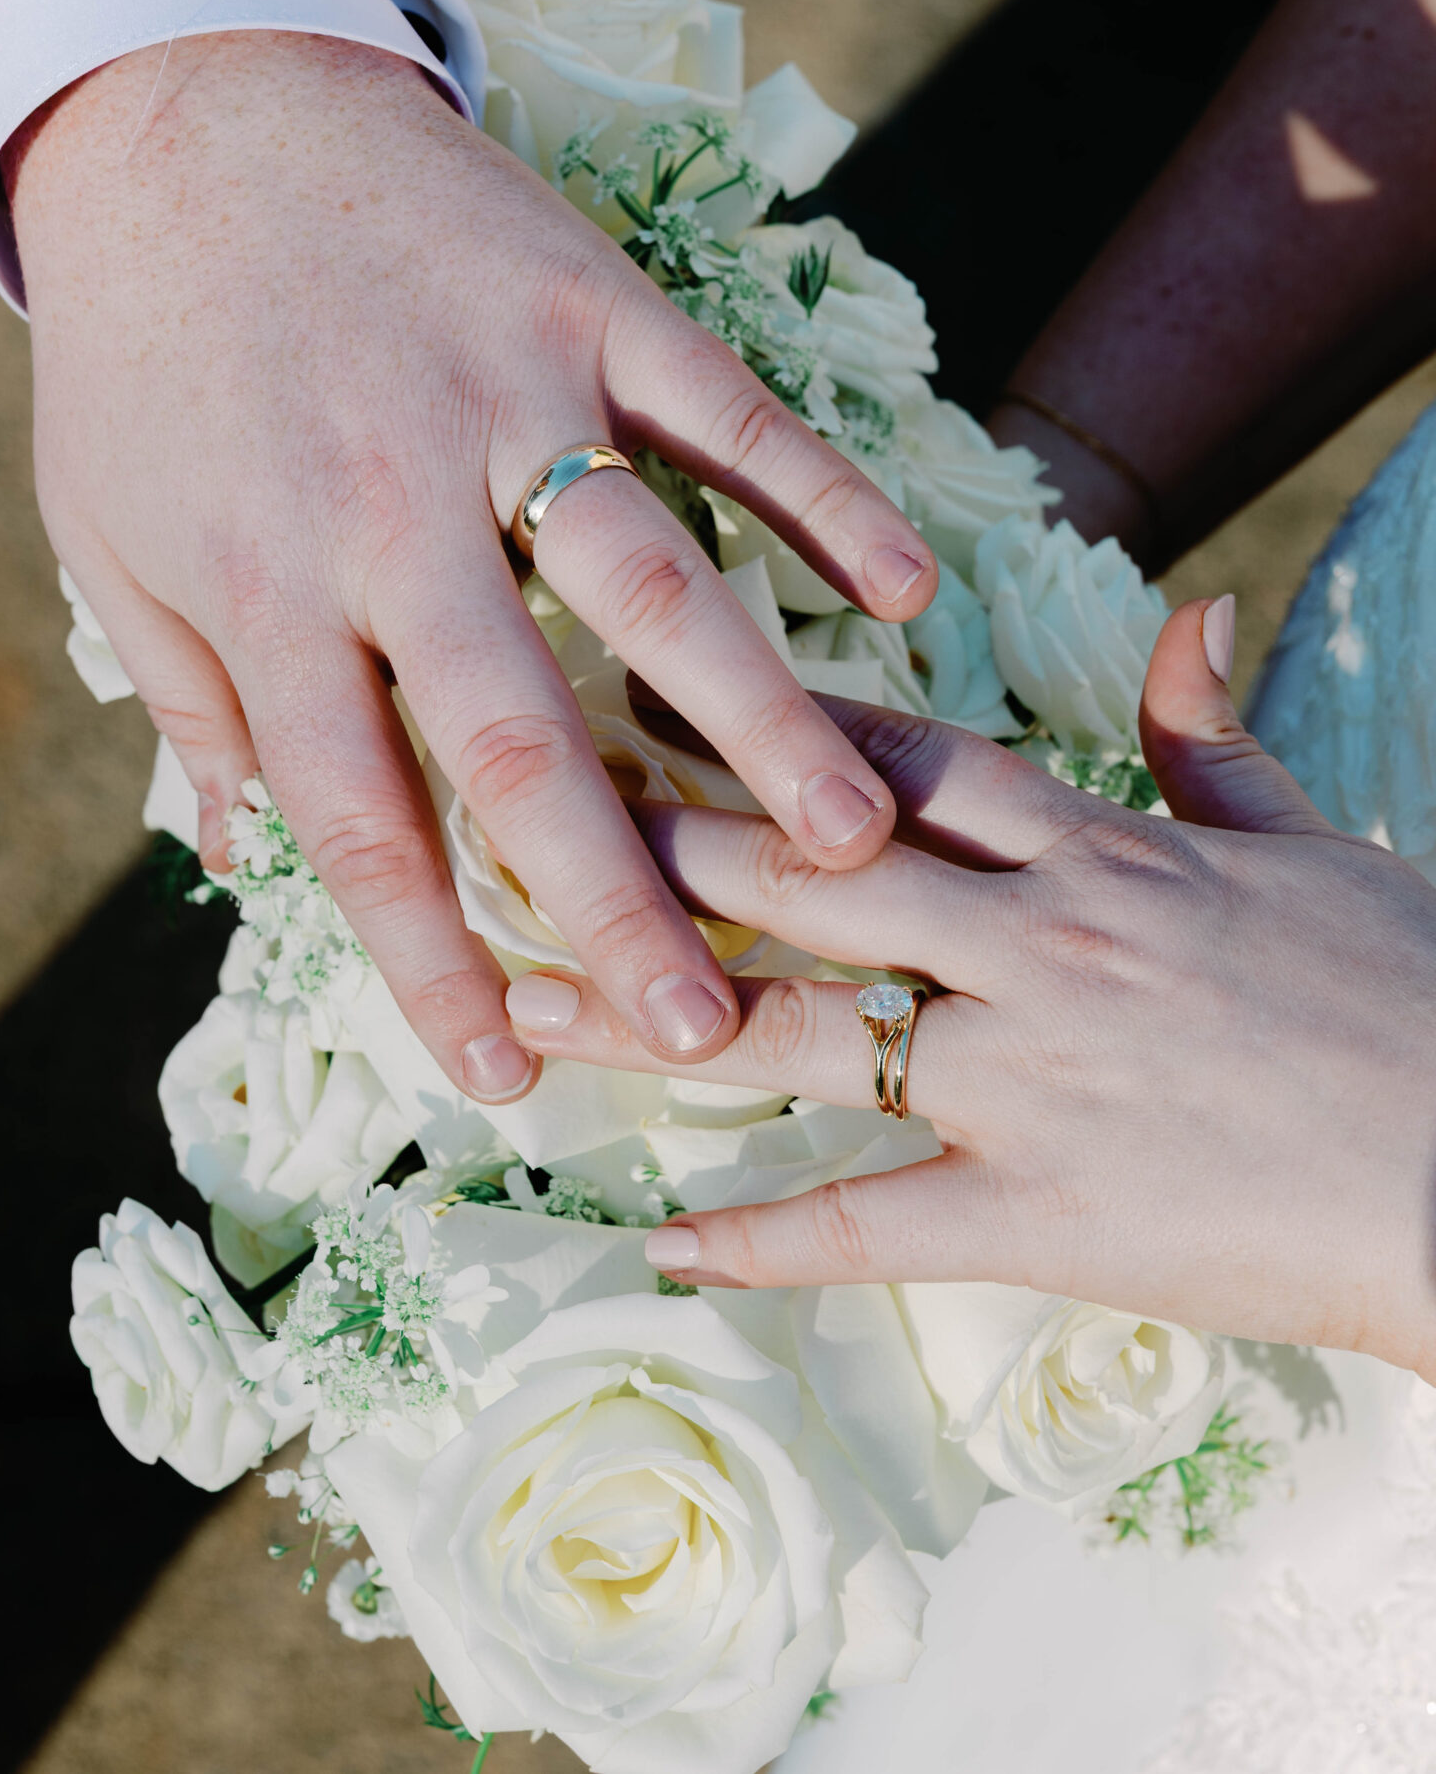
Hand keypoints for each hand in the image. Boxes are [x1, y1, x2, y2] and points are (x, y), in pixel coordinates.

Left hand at [8, 33, 936, 1102]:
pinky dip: (821, 496)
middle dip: (619, 894)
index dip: (433, 961)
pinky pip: (727, 412)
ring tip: (850, 836)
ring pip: (651, 582)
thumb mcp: (110, 537)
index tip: (505, 1077)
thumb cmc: (149, 350)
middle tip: (710, 1024)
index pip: (361, 816)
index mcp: (270, 587)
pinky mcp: (593, 304)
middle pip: (520, 737)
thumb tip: (237, 862)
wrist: (189, 106)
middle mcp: (395, 511)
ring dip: (760, 716)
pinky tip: (905, 590)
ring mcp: (511, 397)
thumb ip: (190, 701)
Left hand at [506, 598, 1435, 1377]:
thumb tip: (1190, 616)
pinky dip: (764, 1239)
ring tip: (519, 1009)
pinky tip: (661, 1249)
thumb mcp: (1308, 838)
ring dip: (645, 1016)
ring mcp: (1029, 1079)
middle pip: (806, 870)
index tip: (650, 686)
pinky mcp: (1042, 1213)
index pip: (898, 759)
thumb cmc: (1408, 990)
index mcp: (1097, 847)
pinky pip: (872, 1223)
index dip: (763, 724)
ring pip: (796, 1028)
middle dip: (655, 840)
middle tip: (522, 817)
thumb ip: (1211, 732)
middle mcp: (1037, 942)